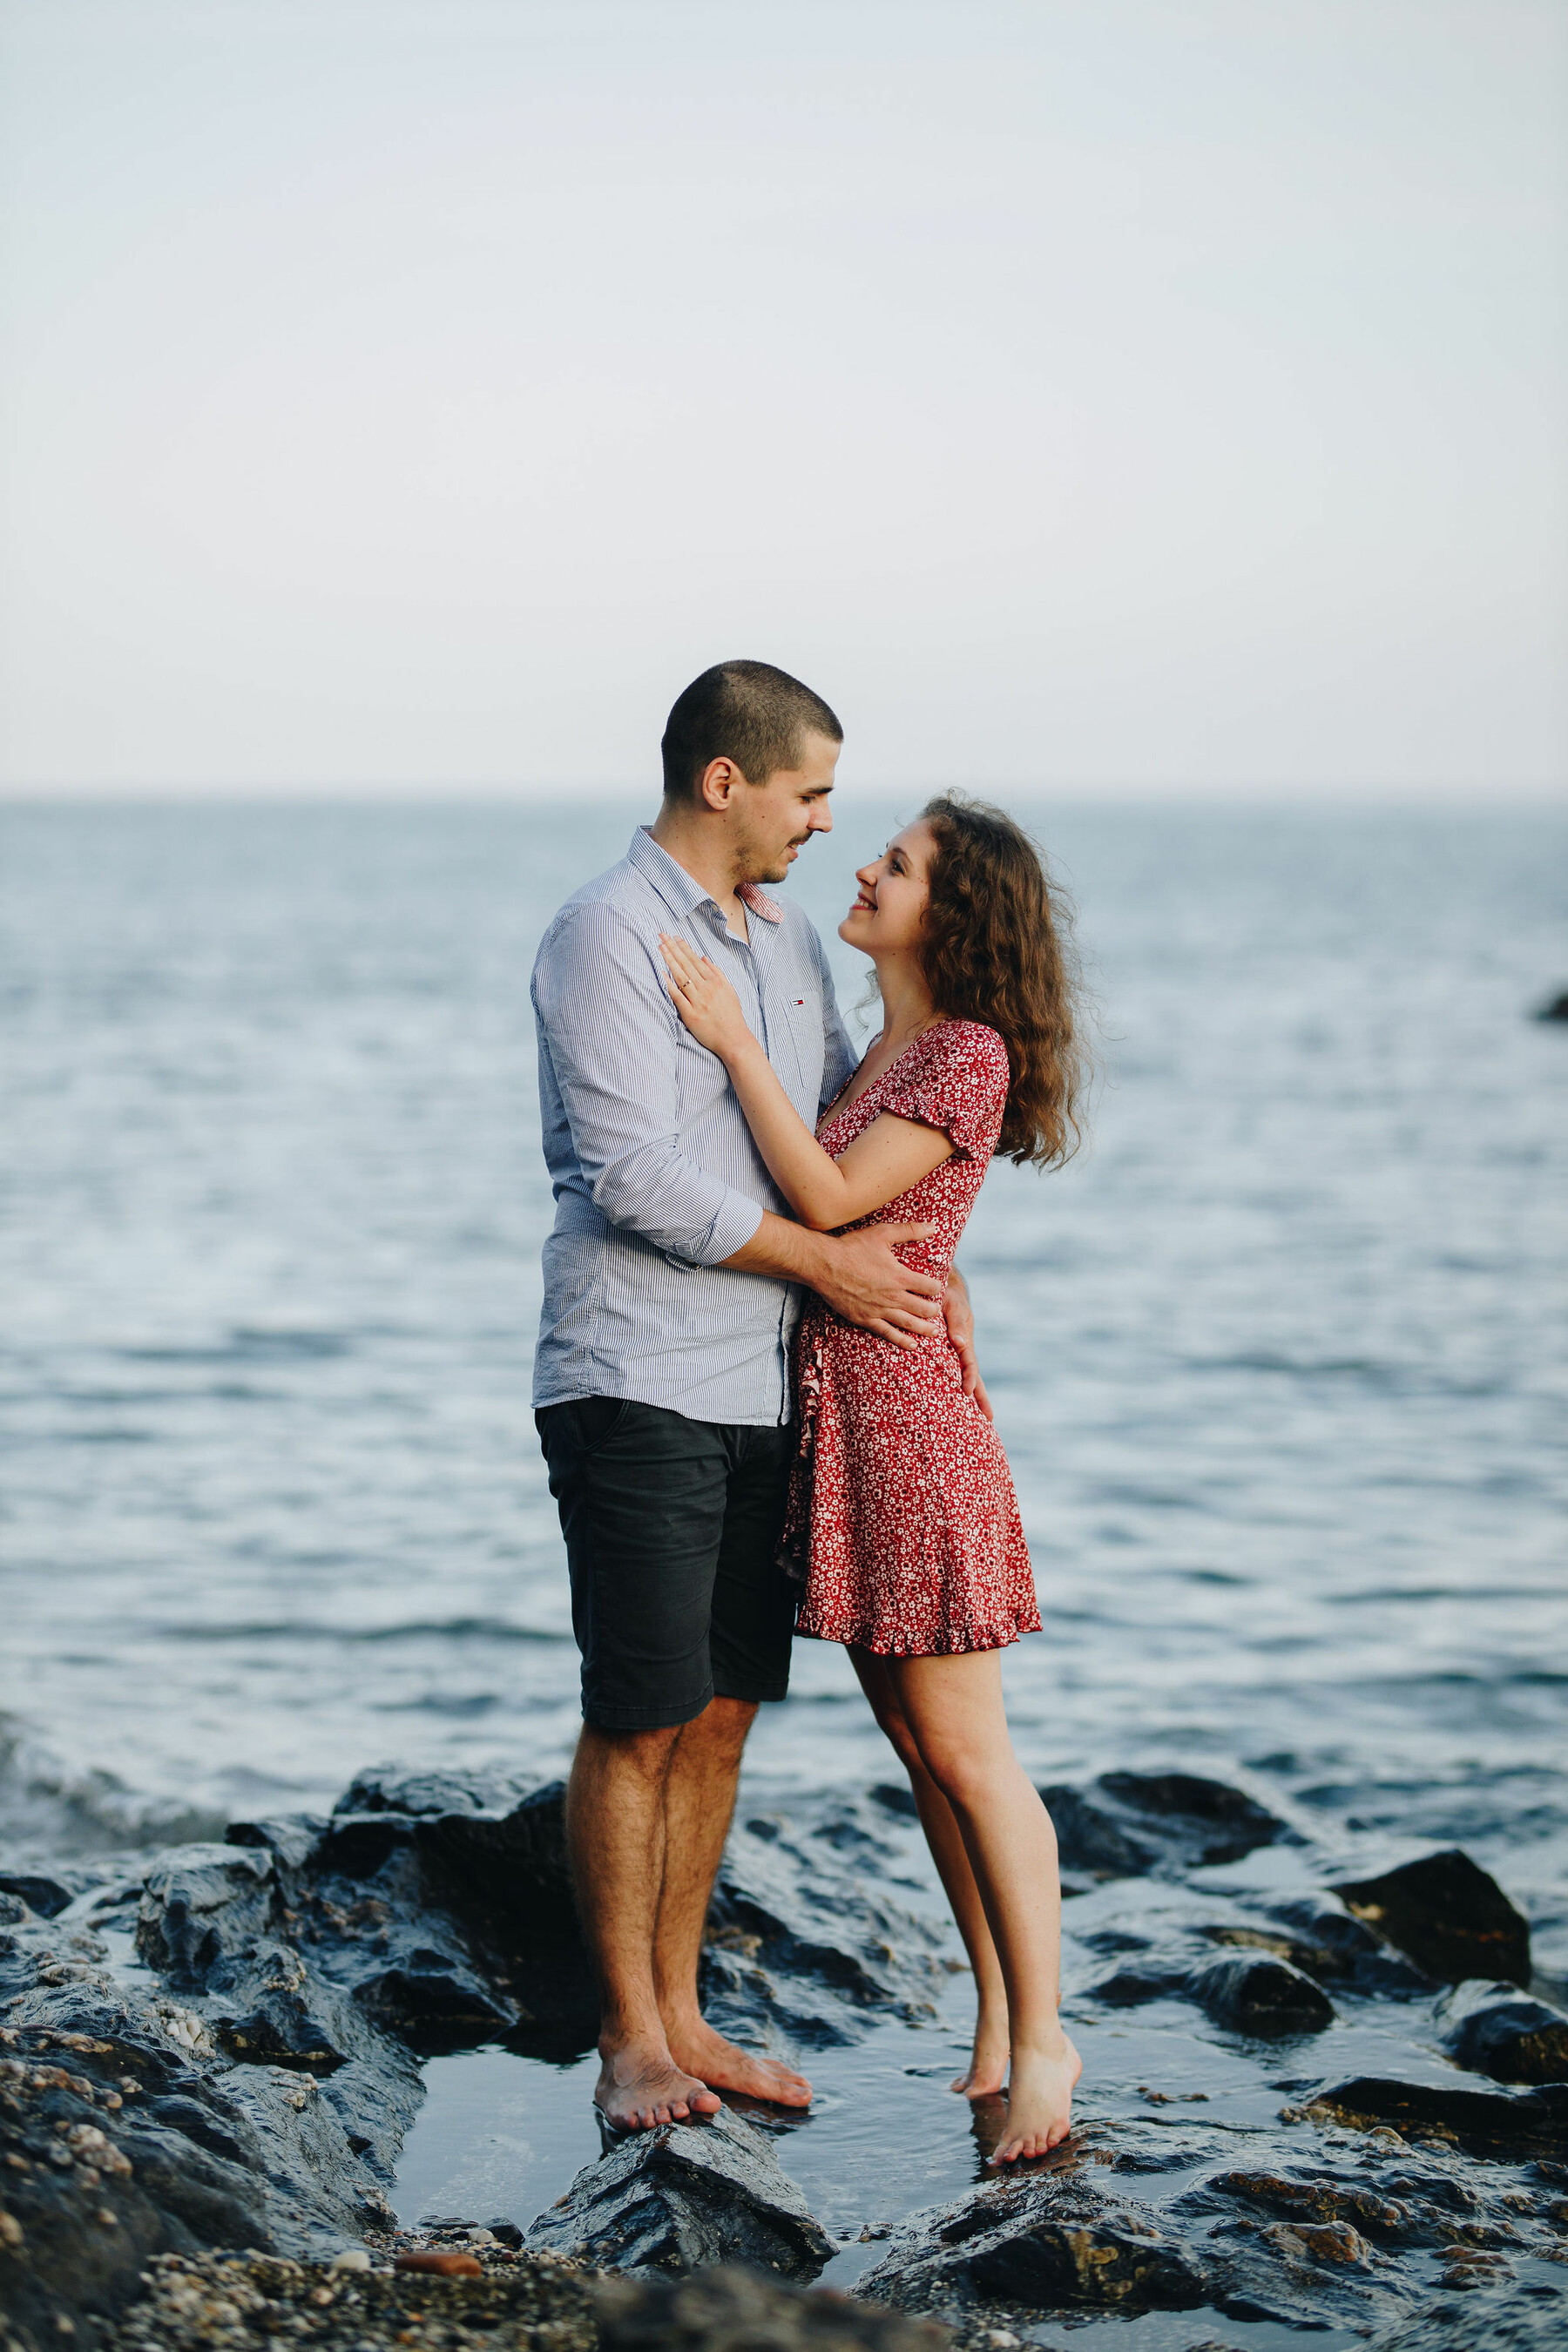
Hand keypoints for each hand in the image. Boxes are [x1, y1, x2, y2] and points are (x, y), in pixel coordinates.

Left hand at [659, 934, 752, 1060]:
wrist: (734, 1039)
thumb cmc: (732, 1015)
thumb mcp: (729, 990)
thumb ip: (717, 973)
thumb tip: (703, 957)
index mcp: (715, 982)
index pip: (695, 960)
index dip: (683, 947)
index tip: (673, 937)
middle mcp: (706, 989)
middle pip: (686, 964)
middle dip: (672, 948)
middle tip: (661, 935)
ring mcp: (698, 1001)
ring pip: (681, 977)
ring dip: (669, 960)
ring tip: (659, 948)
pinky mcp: (691, 1015)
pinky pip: (677, 997)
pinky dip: (669, 985)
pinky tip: (661, 973)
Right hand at [811, 1224, 944, 1347]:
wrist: (823, 1265)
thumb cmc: (852, 1247)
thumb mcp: (882, 1233)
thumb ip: (910, 1230)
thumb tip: (933, 1226)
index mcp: (900, 1277)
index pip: (928, 1287)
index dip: (936, 1288)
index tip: (936, 1288)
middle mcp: (892, 1296)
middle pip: (922, 1308)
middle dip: (933, 1310)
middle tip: (937, 1310)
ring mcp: (878, 1310)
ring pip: (909, 1323)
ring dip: (924, 1329)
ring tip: (934, 1332)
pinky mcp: (865, 1319)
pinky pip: (887, 1333)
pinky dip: (902, 1340)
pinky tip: (912, 1345)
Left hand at [943, 1277, 993, 1419]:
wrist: (946, 1290)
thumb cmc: (949, 1297)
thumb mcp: (953, 1307)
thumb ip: (956, 1324)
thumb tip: (959, 1343)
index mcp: (965, 1341)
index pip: (969, 1364)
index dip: (969, 1378)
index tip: (967, 1392)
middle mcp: (963, 1350)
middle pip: (974, 1377)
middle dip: (981, 1397)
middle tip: (989, 1418)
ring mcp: (958, 1352)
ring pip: (966, 1377)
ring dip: (972, 1395)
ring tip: (978, 1416)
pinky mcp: (949, 1352)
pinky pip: (953, 1371)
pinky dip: (957, 1384)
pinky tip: (955, 1398)